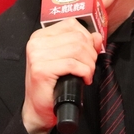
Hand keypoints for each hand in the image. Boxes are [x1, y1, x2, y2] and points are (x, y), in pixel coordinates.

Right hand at [21, 19, 103, 133]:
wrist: (39, 109)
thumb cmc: (53, 85)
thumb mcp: (68, 59)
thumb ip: (82, 45)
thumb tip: (97, 36)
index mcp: (41, 36)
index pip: (71, 24)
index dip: (87, 38)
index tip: (89, 53)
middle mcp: (36, 42)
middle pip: (77, 37)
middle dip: (90, 53)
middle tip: (89, 67)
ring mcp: (37, 55)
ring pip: (77, 49)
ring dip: (89, 64)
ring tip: (87, 74)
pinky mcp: (41, 69)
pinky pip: (72, 64)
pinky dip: (85, 72)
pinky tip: (84, 80)